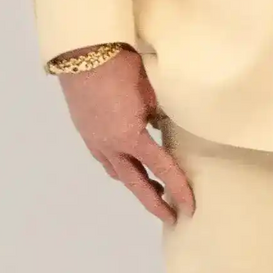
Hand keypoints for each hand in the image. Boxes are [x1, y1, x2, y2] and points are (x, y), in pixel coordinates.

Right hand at [61, 48, 191, 222]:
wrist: (83, 55)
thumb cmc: (122, 69)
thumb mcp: (149, 95)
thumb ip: (158, 117)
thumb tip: (163, 128)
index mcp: (130, 137)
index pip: (161, 169)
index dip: (177, 188)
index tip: (190, 206)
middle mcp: (110, 146)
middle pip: (135, 182)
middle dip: (154, 202)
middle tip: (171, 217)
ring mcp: (95, 141)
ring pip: (118, 172)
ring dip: (136, 184)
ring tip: (155, 192)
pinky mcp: (87, 133)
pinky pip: (106, 159)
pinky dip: (121, 167)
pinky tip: (130, 166)